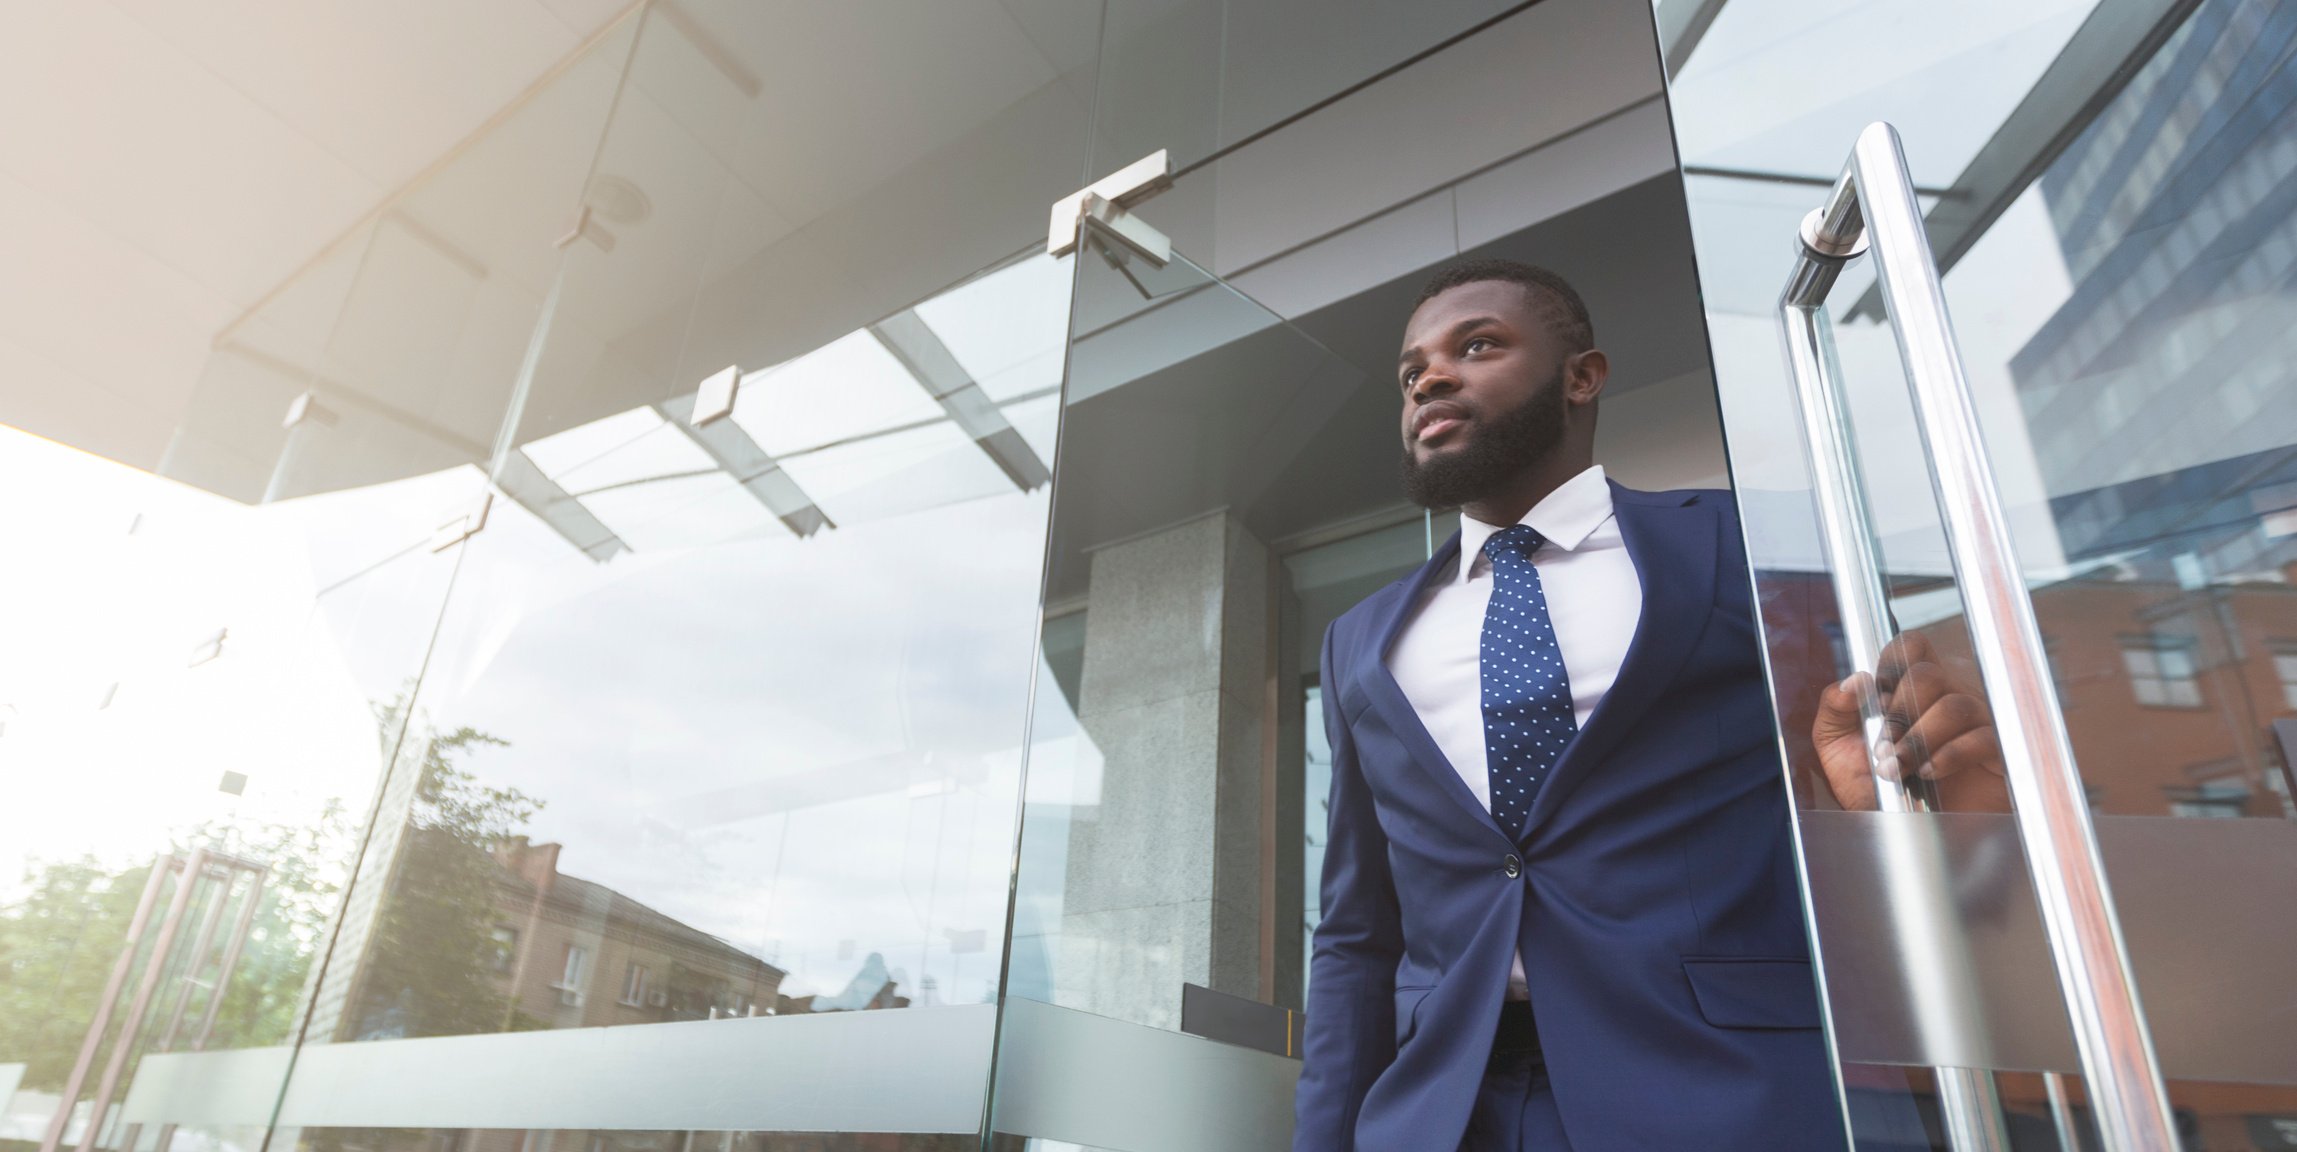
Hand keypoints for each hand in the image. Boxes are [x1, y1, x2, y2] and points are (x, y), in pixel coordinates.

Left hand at [1811, 631, 2008, 811]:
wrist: (1895, 831)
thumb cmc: (1870, 786)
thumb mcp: (1836, 746)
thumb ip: (1834, 708)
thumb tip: (1853, 681)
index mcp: (1909, 689)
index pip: (1912, 646)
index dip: (1893, 660)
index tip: (1875, 696)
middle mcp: (1945, 698)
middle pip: (1929, 674)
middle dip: (1899, 712)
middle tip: (1882, 747)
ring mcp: (1974, 724)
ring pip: (1955, 705)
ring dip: (1919, 736)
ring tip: (1896, 767)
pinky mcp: (1995, 754)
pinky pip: (1982, 738)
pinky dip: (1949, 754)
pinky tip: (1927, 772)